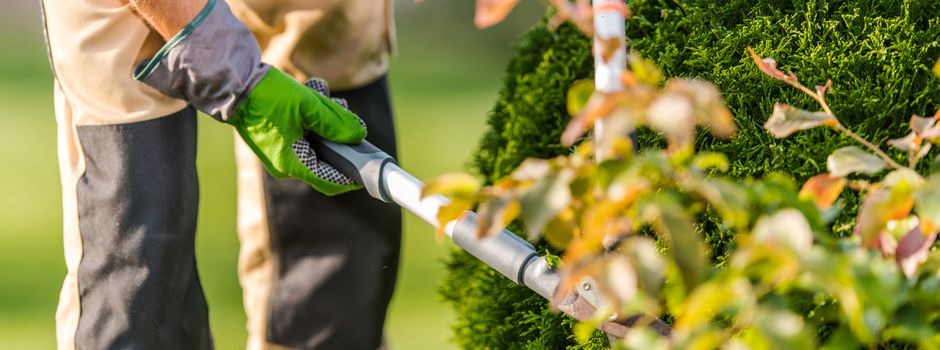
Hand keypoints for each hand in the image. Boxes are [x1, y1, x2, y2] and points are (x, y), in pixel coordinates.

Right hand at [229, 69, 365, 194]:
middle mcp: (285, 164)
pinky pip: (302, 133)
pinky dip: (311, 116)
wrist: (231, 84)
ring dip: (324, 118)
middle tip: (342, 109)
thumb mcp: (308, 105)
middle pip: (325, 157)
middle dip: (338, 133)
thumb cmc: (266, 96)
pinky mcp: (274, 140)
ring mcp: (278, 153)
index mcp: (293, 163)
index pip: (331, 180)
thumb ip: (336, 121)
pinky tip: (313, 92)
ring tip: (323, 92)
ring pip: (315, 142)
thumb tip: (359, 134)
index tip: (368, 163)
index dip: (352, 174)